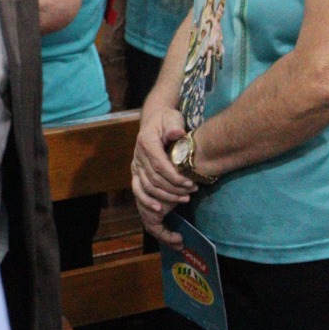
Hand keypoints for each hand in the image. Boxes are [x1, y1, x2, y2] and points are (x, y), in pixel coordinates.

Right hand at [132, 104, 196, 247]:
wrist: (154, 123)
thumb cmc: (166, 121)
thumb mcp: (172, 117)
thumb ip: (174, 125)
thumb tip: (177, 133)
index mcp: (145, 143)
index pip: (159, 165)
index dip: (175, 177)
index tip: (191, 184)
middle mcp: (137, 157)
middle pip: (154, 180)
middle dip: (175, 189)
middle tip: (193, 192)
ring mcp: (135, 168)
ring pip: (147, 189)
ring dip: (166, 198)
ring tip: (185, 200)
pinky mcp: (137, 176)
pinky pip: (139, 193)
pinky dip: (148, 204)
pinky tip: (161, 212)